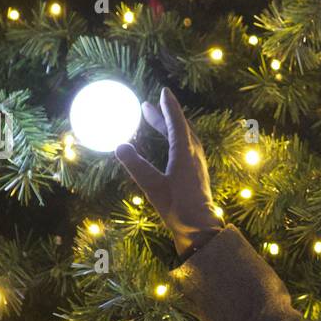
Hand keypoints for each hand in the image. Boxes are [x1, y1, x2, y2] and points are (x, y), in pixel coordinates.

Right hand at [114, 87, 223, 257]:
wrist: (200, 228)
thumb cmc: (177, 207)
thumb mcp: (152, 186)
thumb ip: (137, 165)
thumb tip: (120, 146)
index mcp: (184, 153)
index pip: (177, 123)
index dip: (169, 107)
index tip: (163, 92)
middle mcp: (194, 155)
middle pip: (180, 128)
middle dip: (165, 115)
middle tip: (148, 106)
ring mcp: (197, 165)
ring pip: (184, 138)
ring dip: (170, 127)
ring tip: (155, 121)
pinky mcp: (196, 174)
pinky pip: (186, 148)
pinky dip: (175, 139)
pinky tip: (168, 146)